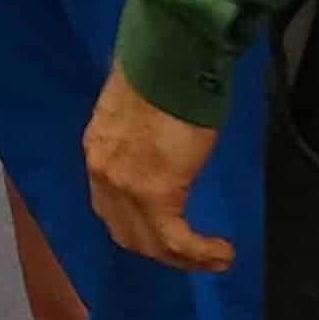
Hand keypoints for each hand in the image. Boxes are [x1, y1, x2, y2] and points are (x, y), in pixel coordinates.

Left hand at [82, 71, 231, 272]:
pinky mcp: (155, 194)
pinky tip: (221, 253)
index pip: (109, 205)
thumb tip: (157, 147)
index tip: (165, 233)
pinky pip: (175, 240)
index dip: (137, 226)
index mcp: (98, 150)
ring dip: (182, 259)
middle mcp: (102, 174)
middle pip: (126, 232)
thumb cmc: (163, 74)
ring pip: (151, 243)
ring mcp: (124, 187)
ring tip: (212, 259)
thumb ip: (140, 137)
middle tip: (190, 256)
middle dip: (159, 250)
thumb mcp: (139, 112)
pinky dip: (199, 253)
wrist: (169, 60)